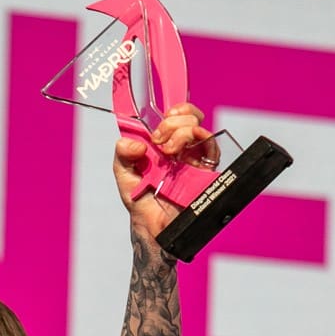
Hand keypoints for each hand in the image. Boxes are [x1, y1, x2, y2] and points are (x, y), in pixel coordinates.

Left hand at [113, 102, 219, 238]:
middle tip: (159, 140)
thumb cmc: (140, 200)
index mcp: (165, 143)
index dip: (176, 109)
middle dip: (172, 122)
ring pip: (199, 128)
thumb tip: (135, 143)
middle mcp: (182, 148)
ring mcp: (195, 158)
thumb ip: (122, 154)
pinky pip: (212, 148)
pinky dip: (201, 141)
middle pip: (189, 118)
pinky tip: (183, 152)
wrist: (153, 226)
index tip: (164, 116)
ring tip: (169, 150)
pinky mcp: (205, 171)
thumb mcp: (124, 174)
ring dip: (183, 132)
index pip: (178, 115)